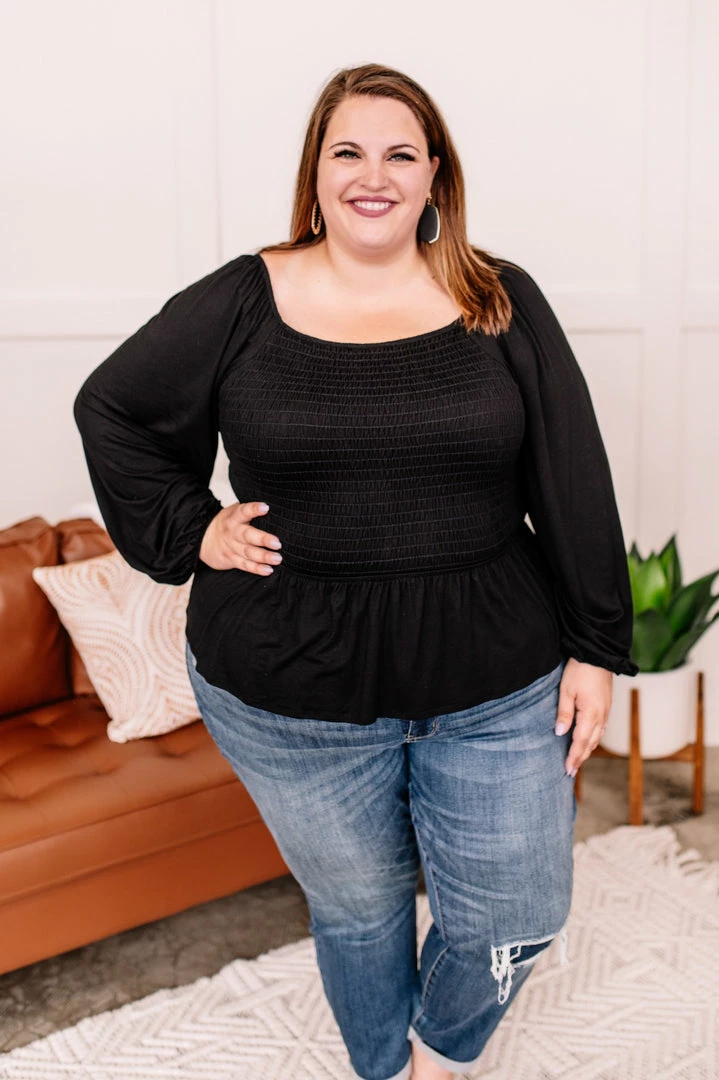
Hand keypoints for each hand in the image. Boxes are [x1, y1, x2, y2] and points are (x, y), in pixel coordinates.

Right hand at [199, 502, 281, 574]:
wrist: (203, 538)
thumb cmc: (228, 523)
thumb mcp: (233, 512)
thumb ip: (248, 511)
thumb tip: (274, 511)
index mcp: (234, 517)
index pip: (244, 511)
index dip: (254, 509)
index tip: (265, 508)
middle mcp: (232, 532)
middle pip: (247, 535)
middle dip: (262, 539)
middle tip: (277, 543)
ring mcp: (231, 547)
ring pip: (248, 552)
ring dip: (263, 556)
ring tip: (277, 558)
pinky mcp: (231, 559)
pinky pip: (245, 565)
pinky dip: (257, 568)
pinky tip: (268, 569)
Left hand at [555, 658, 611, 776]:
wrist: (598, 654)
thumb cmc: (579, 670)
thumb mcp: (566, 690)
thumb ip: (564, 713)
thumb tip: (559, 733)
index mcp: (591, 714)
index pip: (580, 741)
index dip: (573, 756)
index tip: (567, 770)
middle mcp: (601, 716)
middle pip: (591, 743)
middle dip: (580, 758)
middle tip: (570, 772)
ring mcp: (606, 712)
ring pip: (597, 737)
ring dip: (587, 750)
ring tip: (578, 760)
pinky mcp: (606, 706)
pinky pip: (601, 729)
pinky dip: (594, 739)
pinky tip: (589, 741)